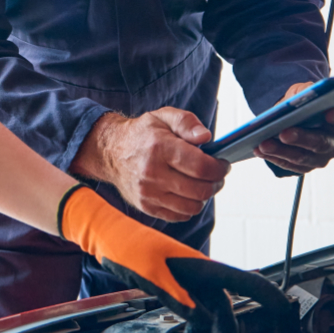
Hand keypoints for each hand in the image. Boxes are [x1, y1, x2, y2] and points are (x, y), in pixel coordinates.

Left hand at [58, 185, 290, 332]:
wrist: (108, 238)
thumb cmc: (129, 247)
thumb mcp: (151, 273)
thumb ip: (176, 296)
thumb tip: (201, 319)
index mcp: (201, 267)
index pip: (241, 281)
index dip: (265, 294)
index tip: (283, 307)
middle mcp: (200, 274)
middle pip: (223, 309)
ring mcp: (189, 281)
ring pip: (207, 314)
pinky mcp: (176, 287)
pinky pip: (191, 313)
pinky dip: (189, 332)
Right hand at [72, 108, 228, 221]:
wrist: (110, 152)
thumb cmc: (141, 134)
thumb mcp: (163, 117)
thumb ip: (187, 123)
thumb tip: (206, 137)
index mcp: (159, 148)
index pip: (201, 166)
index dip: (219, 168)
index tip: (223, 165)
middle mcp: (152, 173)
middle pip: (200, 189)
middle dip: (216, 183)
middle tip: (216, 175)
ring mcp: (148, 193)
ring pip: (192, 206)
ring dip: (204, 196)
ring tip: (202, 184)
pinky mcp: (146, 207)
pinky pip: (179, 215)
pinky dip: (188, 207)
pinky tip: (186, 193)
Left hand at [254, 81, 333, 173]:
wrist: (298, 115)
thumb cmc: (307, 101)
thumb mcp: (308, 90)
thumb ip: (309, 90)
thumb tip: (302, 95)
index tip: (329, 112)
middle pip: (321, 143)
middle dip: (301, 138)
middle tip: (284, 133)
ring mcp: (322, 158)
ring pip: (302, 157)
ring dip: (282, 151)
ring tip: (264, 144)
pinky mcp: (305, 166)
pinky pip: (289, 165)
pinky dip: (273, 157)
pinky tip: (259, 149)